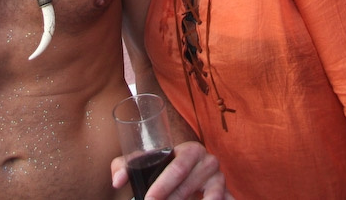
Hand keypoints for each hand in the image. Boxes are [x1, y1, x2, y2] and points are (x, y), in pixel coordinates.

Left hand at [111, 141, 230, 199]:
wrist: (193, 169)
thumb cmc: (166, 166)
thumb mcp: (147, 162)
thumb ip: (125, 166)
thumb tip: (117, 182)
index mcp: (191, 150)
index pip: (176, 169)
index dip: (161, 187)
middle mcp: (209, 161)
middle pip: (188, 187)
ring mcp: (221, 179)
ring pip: (208, 197)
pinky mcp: (228, 193)